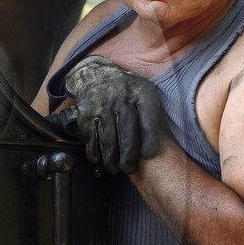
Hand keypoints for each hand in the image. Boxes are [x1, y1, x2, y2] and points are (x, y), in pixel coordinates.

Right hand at [62, 56, 163, 173]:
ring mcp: (102, 105)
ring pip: (108, 138)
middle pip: (127, 134)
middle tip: (129, 169)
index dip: (149, 142)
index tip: (148, 156)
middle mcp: (122, 98)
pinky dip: (93, 151)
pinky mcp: (86, 112)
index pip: (148, 122)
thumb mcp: (146, 94)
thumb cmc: (128, 92)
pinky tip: (97, 159)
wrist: (97, 74)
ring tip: (114, 169)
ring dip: (111, 158)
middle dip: (129, 156)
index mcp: (142, 94)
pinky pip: (90, 136)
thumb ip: (154, 116)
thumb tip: (157, 149)